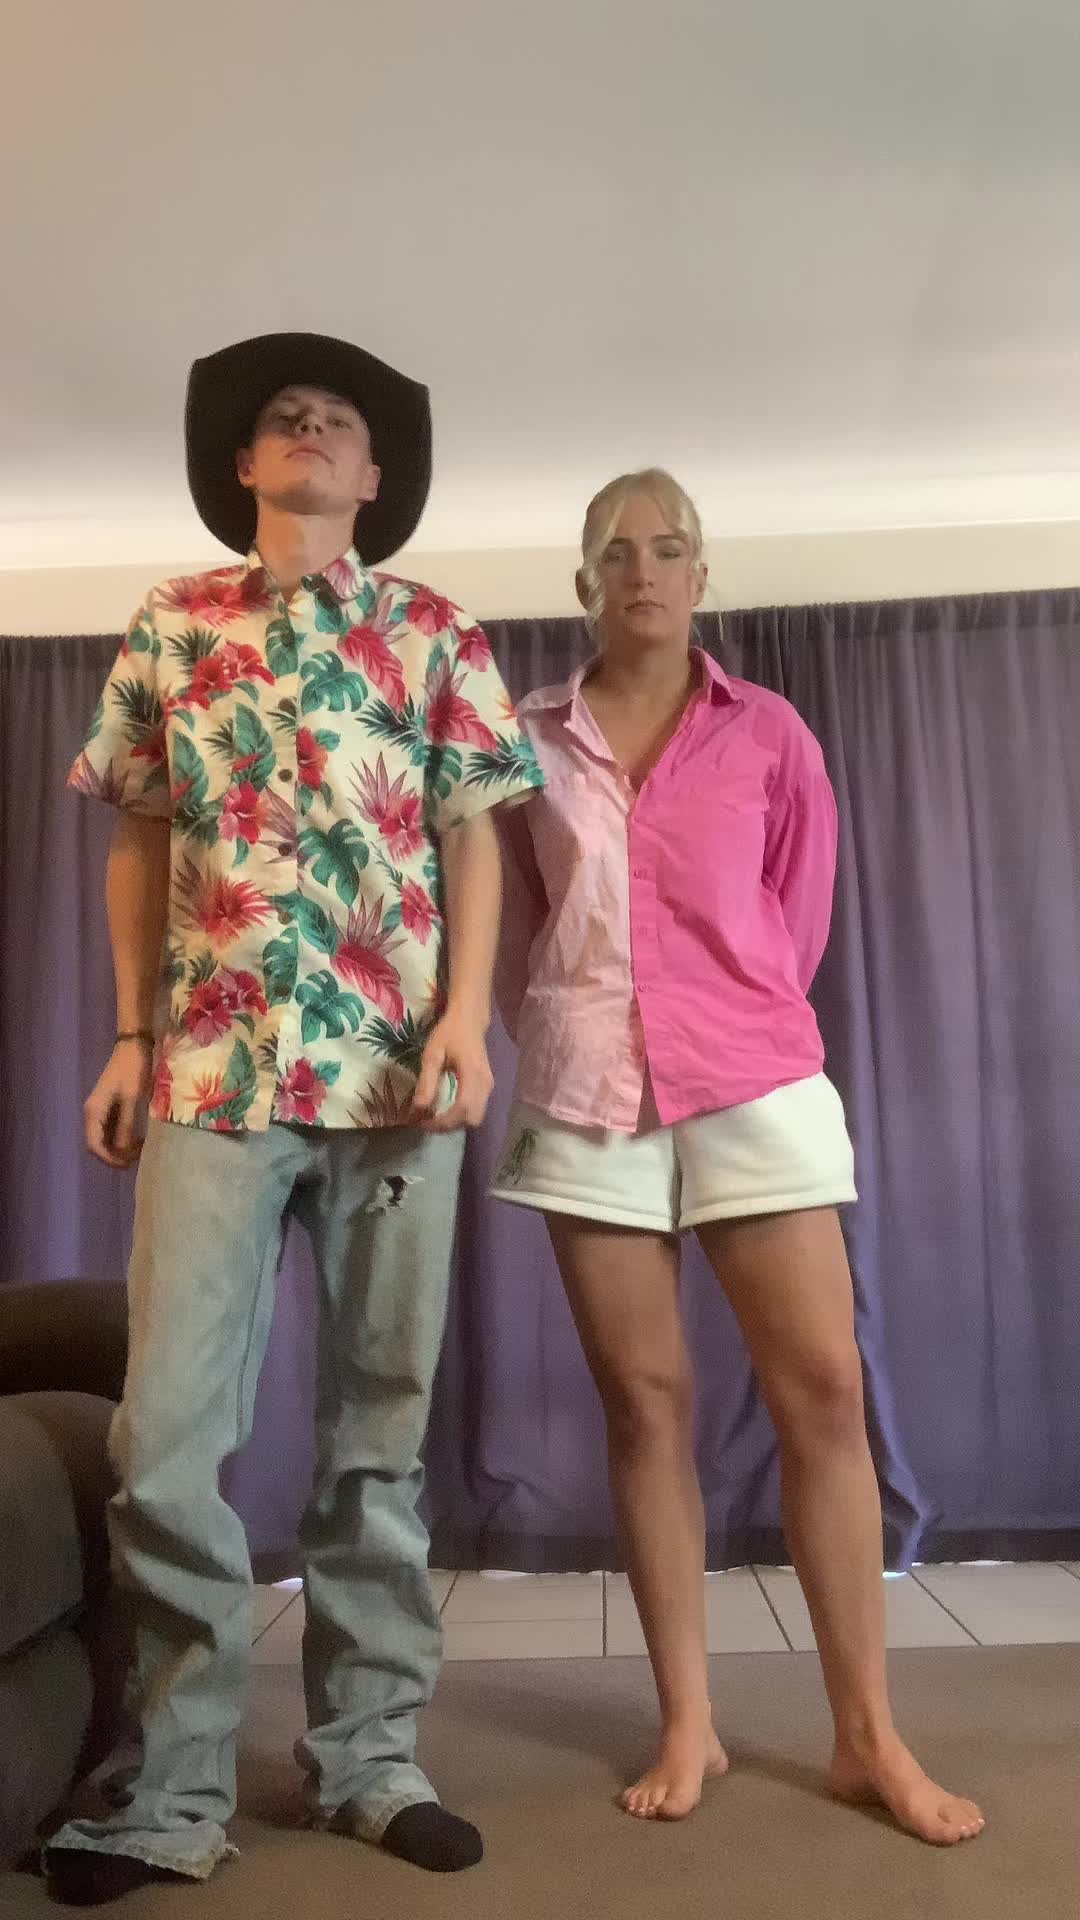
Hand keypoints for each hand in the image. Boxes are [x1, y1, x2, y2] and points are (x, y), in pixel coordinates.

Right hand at [84, 1040, 153, 1167]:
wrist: (133, 1046)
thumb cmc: (133, 1070)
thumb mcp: (132, 1099)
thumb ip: (126, 1126)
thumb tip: (122, 1151)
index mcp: (93, 1112)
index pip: (94, 1145)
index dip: (110, 1158)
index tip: (128, 1164)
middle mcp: (92, 1113)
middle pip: (97, 1144)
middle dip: (115, 1155)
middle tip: (136, 1158)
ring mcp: (100, 1109)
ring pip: (105, 1137)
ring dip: (119, 1147)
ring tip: (139, 1150)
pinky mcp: (109, 1105)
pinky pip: (111, 1128)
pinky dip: (122, 1137)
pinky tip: (137, 1138)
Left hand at [411, 1009, 493, 1131]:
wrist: (470, 1018)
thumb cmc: (450, 1032)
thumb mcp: (433, 1054)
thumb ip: (427, 1082)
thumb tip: (418, 1109)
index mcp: (473, 1075)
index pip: (462, 1110)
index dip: (443, 1122)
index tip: (422, 1122)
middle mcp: (486, 1084)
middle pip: (472, 1119)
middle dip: (449, 1126)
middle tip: (426, 1121)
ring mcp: (489, 1086)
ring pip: (475, 1117)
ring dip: (454, 1122)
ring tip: (433, 1116)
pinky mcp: (487, 1087)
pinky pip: (476, 1110)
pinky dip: (460, 1115)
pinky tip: (444, 1108)